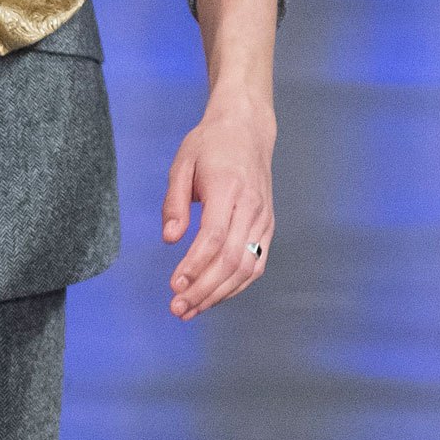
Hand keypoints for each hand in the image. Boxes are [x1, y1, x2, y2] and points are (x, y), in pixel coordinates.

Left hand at [162, 0, 278, 320]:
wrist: (248, 129)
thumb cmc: (210, 145)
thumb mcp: (182, 165)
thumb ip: (174, 203)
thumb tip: (171, 240)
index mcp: (229, 189)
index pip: (215, 237)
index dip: (195, 265)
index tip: (174, 285)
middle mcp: (252, 207)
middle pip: (231, 259)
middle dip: (203, 289)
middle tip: (177, 309)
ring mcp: (264, 219)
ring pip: (247, 267)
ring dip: (218, 294)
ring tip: (190, 309)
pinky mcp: (267, 227)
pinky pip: (256, 263)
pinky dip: (236, 285)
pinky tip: (213, 297)